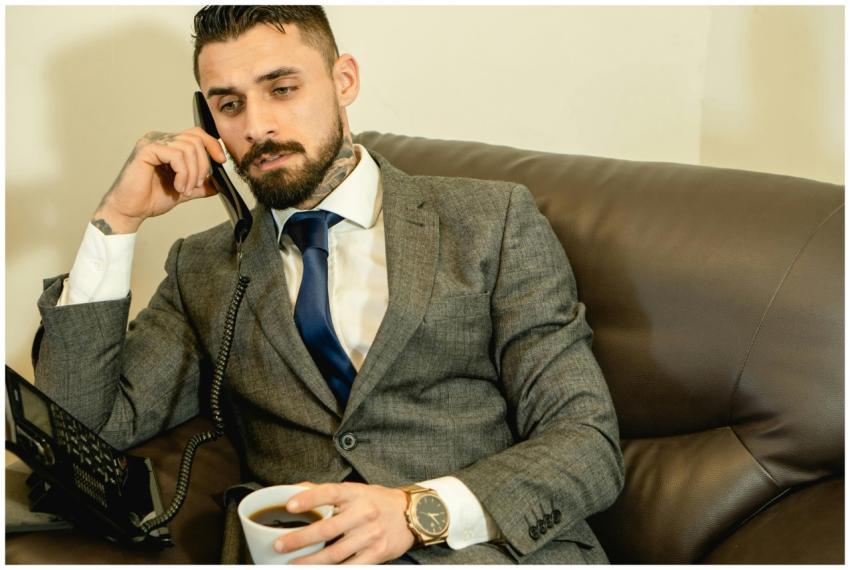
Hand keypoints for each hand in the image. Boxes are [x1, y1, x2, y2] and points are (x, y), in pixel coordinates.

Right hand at [92, 127, 226, 233]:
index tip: (221, 161)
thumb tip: (219, 183)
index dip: (212, 145)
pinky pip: (176, 155)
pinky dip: (183, 173)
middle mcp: (160, 138)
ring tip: (185, 188)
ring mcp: (152, 142)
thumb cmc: (151, 198)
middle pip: (196, 140)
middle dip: (203, 165)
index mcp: (168, 144)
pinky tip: (178, 186)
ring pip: (188, 148)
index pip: (197, 134)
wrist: (131, 210)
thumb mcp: (184, 189)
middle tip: (196, 185)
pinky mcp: (146, 150)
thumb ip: (200, 184)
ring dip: (193, 173)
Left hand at [275, 482, 414, 563]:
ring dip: (311, 562)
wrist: (414, 514)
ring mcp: (370, 535)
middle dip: (300, 539)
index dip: (309, 498)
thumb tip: (296, 488)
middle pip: (327, 529)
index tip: (289, 505)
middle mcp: (363, 513)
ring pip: (335, 553)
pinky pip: (351, 567)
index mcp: (355, 494)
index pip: (329, 493)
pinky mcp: (377, 553)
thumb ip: (327, 491)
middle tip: (280, 546)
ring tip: (293, 565)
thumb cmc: (379, 501)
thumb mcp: (356, 489)